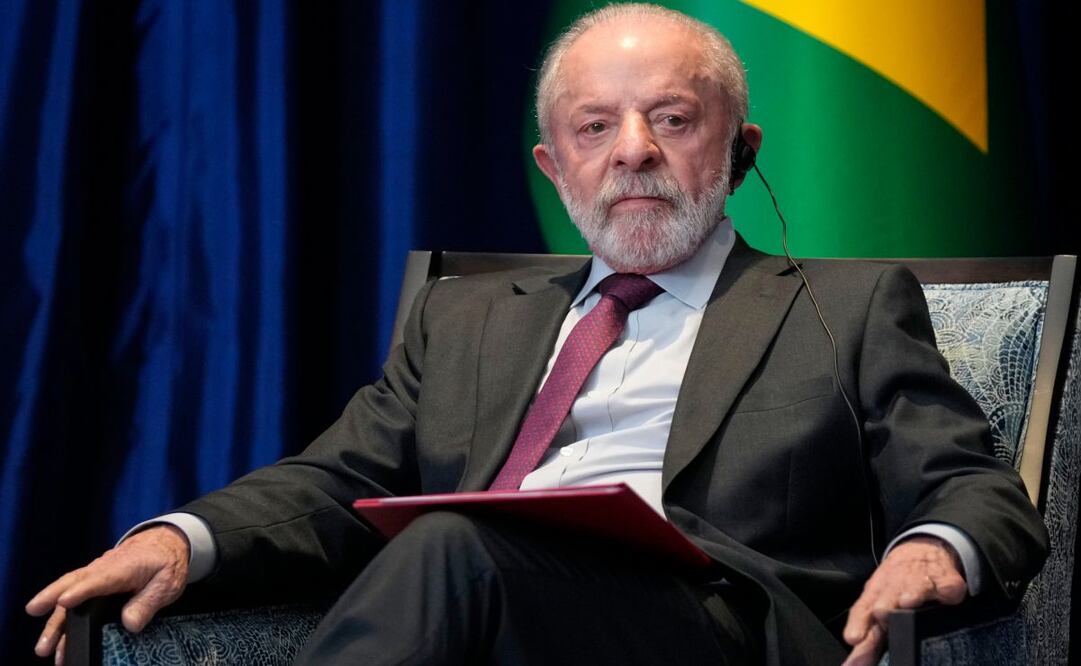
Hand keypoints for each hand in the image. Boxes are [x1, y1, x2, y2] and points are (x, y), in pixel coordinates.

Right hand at [26, 525, 190, 664]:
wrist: (165, 542)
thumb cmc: (166, 562)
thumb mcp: (167, 582)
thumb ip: (148, 601)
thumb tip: (129, 623)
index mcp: (124, 567)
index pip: (101, 579)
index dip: (82, 591)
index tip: (64, 602)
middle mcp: (103, 569)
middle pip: (73, 584)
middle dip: (52, 603)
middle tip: (38, 623)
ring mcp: (95, 574)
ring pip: (68, 594)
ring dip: (55, 621)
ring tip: (44, 647)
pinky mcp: (92, 581)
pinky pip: (72, 596)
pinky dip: (60, 615)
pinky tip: (55, 636)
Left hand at [841, 536, 966, 665]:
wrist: (919, 551)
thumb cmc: (894, 587)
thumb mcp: (875, 609)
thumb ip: (867, 643)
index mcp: (875, 597)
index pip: (863, 610)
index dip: (859, 624)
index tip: (853, 638)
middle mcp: (895, 588)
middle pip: (888, 596)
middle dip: (885, 604)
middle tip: (880, 613)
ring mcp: (921, 582)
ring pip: (915, 585)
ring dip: (912, 592)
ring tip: (908, 600)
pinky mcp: (947, 581)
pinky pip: (948, 586)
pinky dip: (947, 590)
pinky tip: (947, 595)